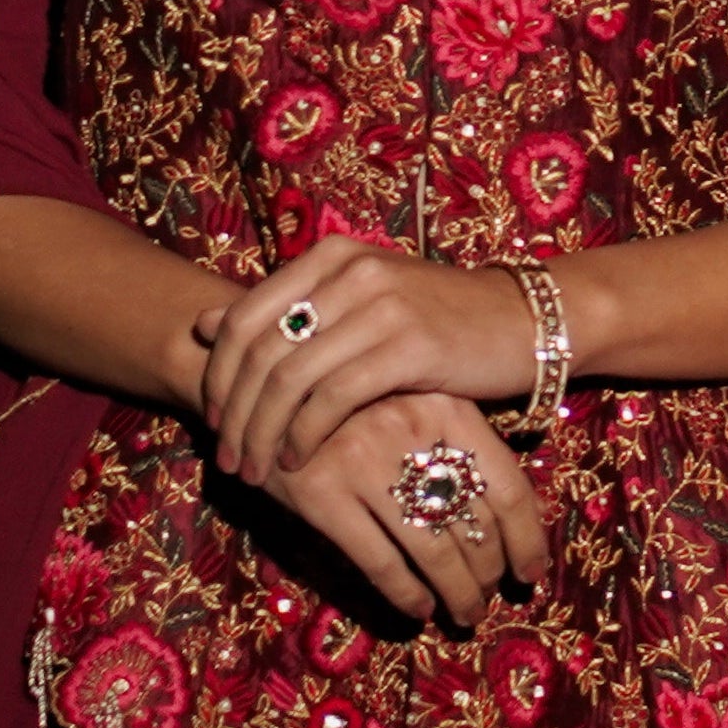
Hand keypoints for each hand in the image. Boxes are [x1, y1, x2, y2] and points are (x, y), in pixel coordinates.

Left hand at [194, 233, 540, 484]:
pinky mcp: (409, 345)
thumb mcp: (358, 305)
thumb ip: (285, 312)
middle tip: (229, 458)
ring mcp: (381, 306)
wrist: (525, 321)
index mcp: (332, 256)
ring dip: (263, 433)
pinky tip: (300, 460)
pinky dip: (305, 435)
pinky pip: (333, 398)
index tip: (215, 420)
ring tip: (256, 470)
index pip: (245, 317)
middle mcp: (351, 271)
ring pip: (290, 379)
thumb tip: (202, 323)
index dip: (219, 374)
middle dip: (236, 413)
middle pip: (261, 351)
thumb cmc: (438, 320)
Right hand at [249, 386, 547, 625]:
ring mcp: (364, 461)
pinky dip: (406, 593)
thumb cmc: (356, 399)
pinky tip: (418, 608)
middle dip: (490, 573)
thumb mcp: (416, 400)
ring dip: (457, 593)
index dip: (528, 538)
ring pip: (433, 550)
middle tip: (491, 596)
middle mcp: (412, 433)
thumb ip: (457, 444)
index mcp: (448, 407)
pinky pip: (380, 561)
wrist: (265, 378)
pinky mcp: (320, 493)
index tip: (533, 570)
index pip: (511, 487)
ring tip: (465, 613)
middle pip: (476, 525)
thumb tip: (509, 516)